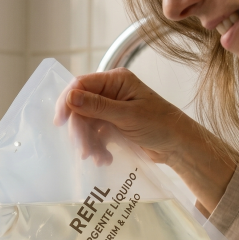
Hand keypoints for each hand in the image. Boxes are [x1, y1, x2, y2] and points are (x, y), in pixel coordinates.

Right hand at [55, 68, 236, 213]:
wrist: (178, 146)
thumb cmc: (160, 125)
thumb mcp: (127, 115)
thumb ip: (97, 106)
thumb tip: (70, 97)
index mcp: (115, 80)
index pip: (81, 85)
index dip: (67, 101)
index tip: (60, 122)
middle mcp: (111, 92)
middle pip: (81, 107)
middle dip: (80, 130)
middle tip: (84, 150)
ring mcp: (112, 109)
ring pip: (86, 123)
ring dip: (89, 142)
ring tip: (97, 158)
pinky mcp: (113, 125)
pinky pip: (95, 134)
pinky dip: (97, 147)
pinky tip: (104, 159)